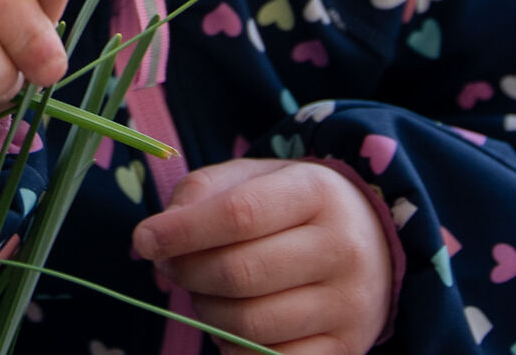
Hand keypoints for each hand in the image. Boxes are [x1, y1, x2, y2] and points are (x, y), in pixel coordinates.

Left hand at [133, 158, 393, 354]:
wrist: (372, 243)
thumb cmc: (291, 207)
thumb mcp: (251, 178)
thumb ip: (199, 194)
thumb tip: (155, 240)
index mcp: (316, 192)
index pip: (239, 215)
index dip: (182, 231)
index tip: (144, 240)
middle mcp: (342, 249)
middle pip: (240, 274)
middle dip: (188, 274)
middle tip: (171, 267)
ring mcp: (349, 305)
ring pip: (250, 325)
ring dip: (206, 313)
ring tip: (204, 295)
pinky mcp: (346, 349)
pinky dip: (233, 348)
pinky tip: (231, 325)